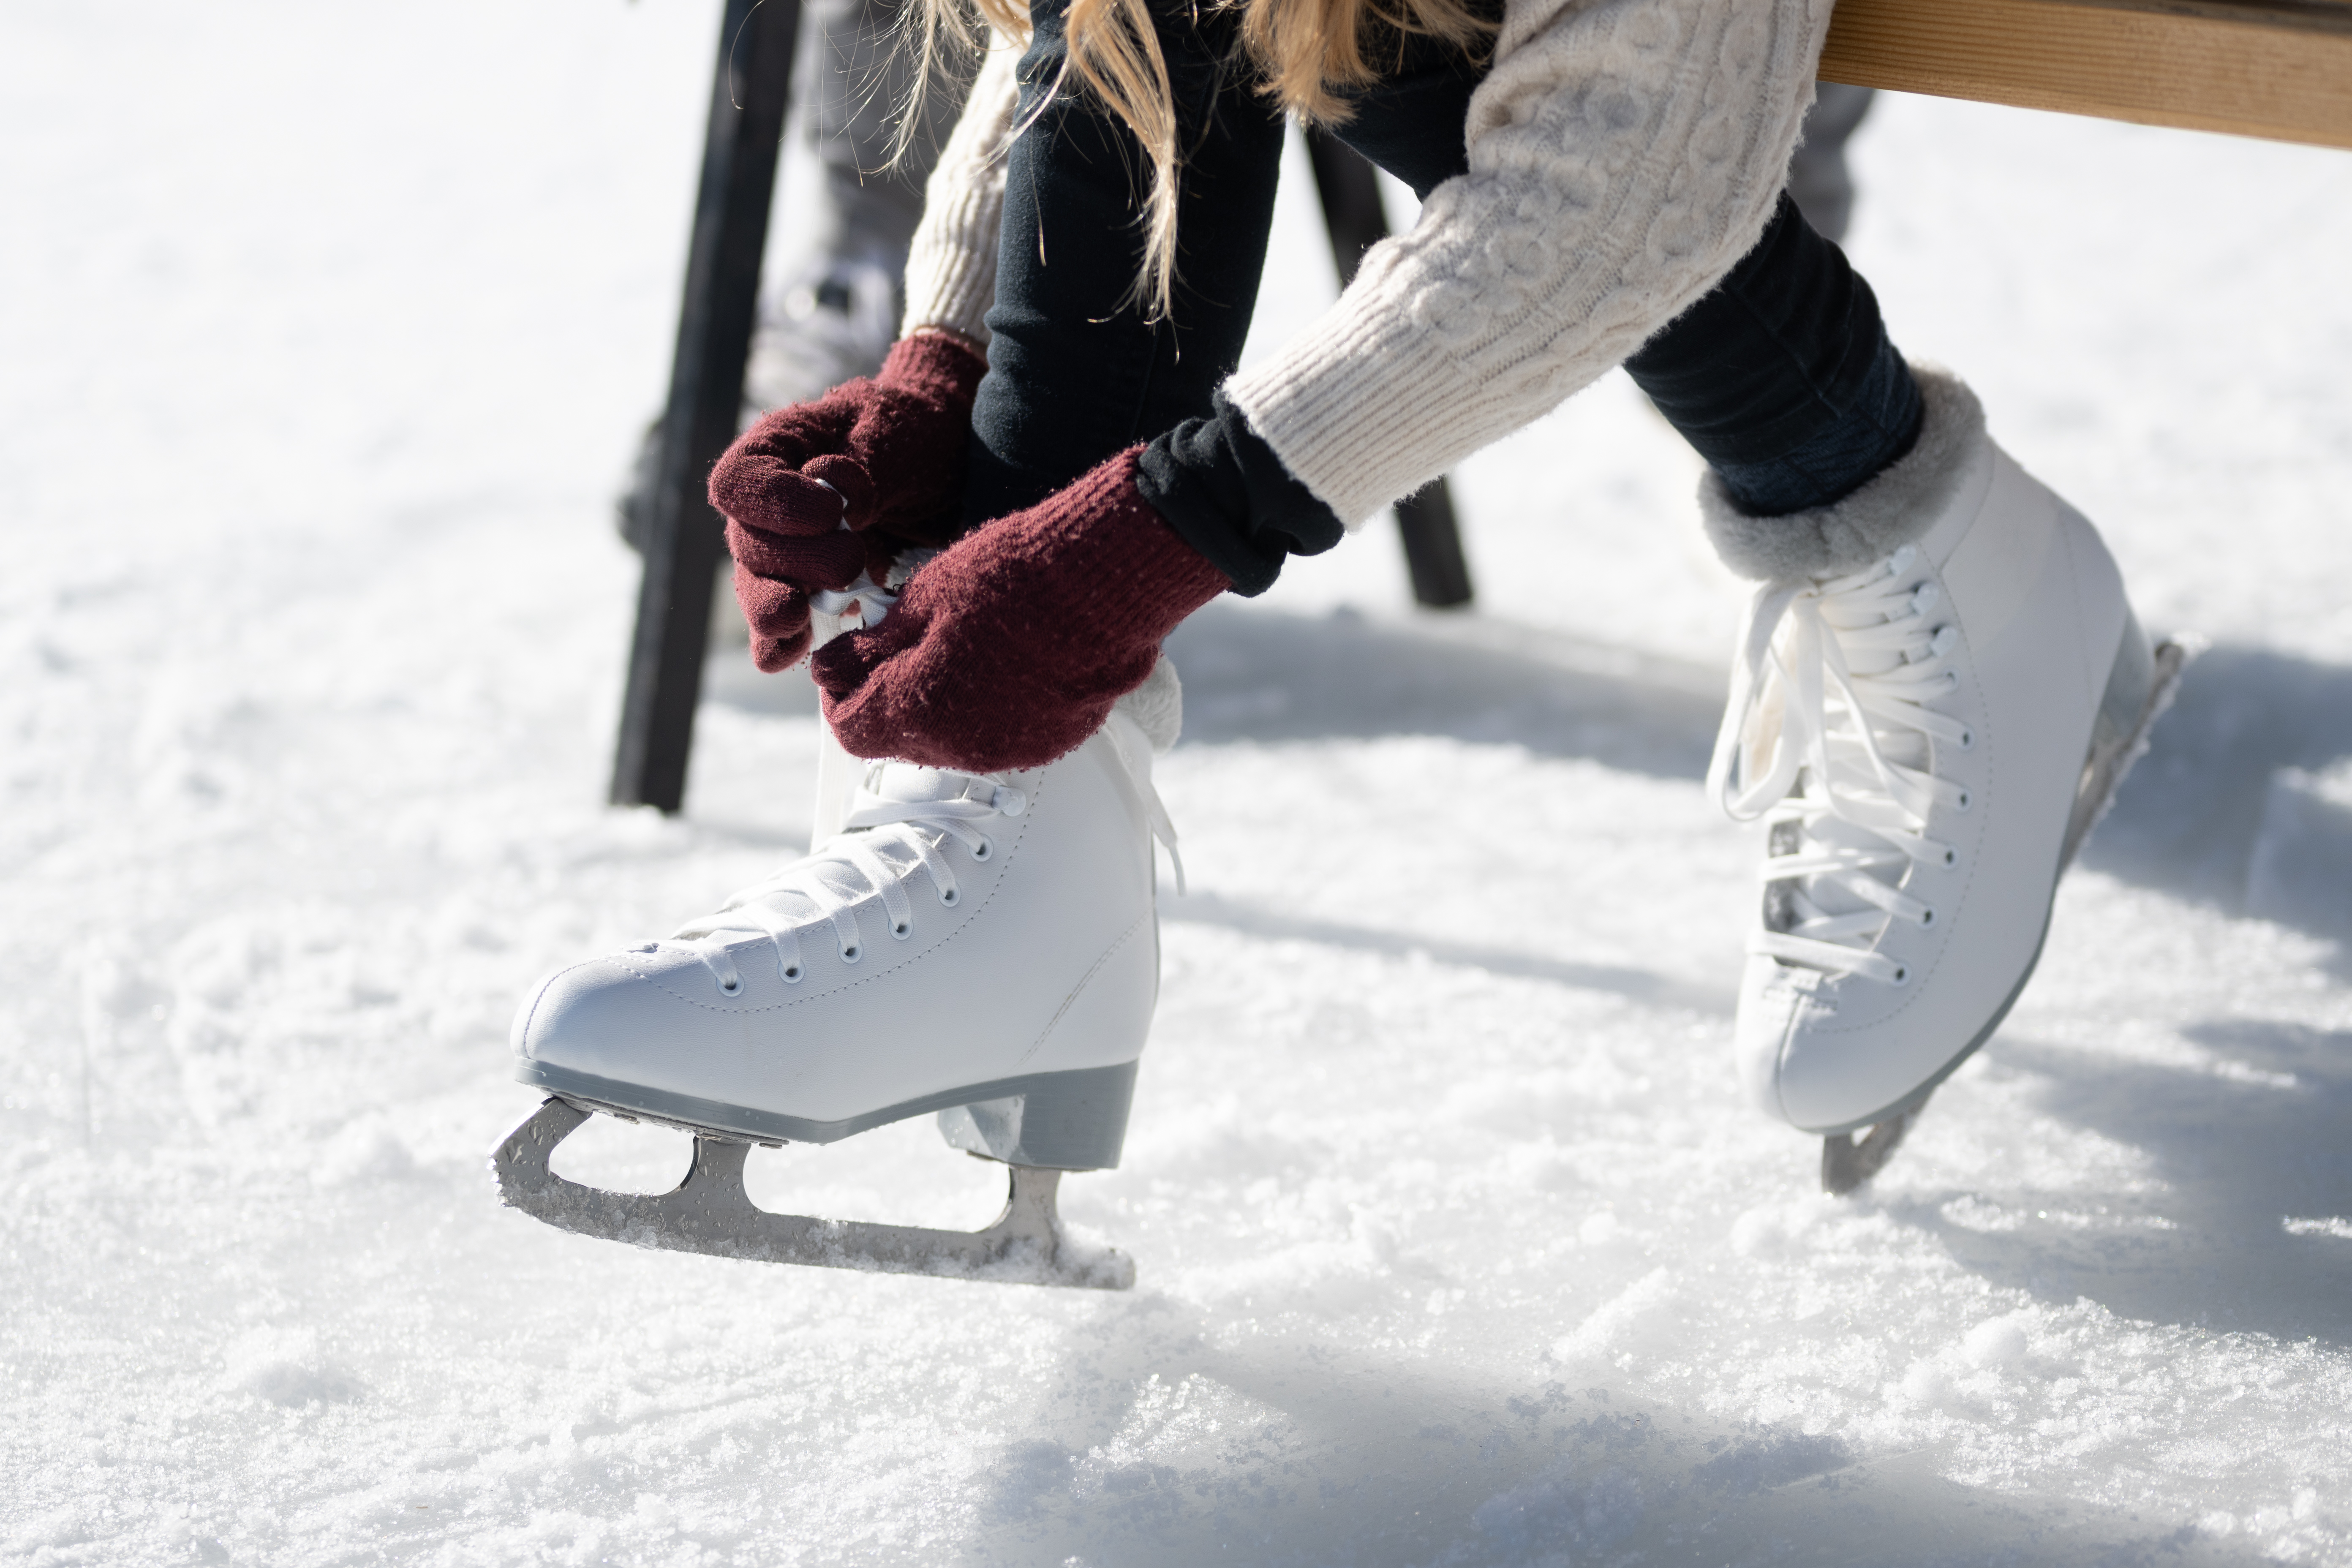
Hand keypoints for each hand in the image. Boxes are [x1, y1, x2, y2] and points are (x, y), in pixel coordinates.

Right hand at [709, 330, 987, 670]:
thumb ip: (865, 463)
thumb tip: (837, 495)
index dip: (772, 503)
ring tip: (796, 621)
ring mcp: (788, 552)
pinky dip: (786, 642)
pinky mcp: (813, 592)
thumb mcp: (898, 433)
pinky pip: (783, 624)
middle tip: (851, 562)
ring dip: (774, 610)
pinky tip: (795, 654)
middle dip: (794, 561)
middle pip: (748, 543)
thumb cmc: (918, 433)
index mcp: (781, 449)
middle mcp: (772, 505)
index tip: (831, 513)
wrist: (953, 459)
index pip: (739, 480)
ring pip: (758, 588)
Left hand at [811, 449, 1230, 771]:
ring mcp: (1010, 749)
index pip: (848, 728)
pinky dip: (989, 707)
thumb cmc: (1011, 577)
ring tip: (963, 644)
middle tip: (906, 641)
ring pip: (949, 740)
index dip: (841, 691)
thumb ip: (872, 646)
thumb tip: (833, 668)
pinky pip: (1000, 736)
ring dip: (940, 702)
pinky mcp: (1051, 742)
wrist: (1105, 583)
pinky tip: (1006, 660)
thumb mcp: (922, 598)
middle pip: (899, 739)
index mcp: (916, 711)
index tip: (851, 656)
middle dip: (891, 694)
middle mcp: (960, 747)